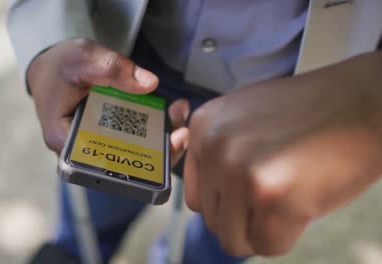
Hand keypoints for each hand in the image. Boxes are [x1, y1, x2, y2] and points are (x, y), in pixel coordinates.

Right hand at [27, 38, 188, 165]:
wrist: (53, 67)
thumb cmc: (60, 66)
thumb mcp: (83, 58)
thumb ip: (112, 68)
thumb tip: (149, 84)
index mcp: (64, 139)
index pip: (100, 162)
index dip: (134, 163)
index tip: (161, 147)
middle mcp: (80, 151)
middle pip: (122, 161)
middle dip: (157, 152)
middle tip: (181, 133)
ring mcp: (96, 145)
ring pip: (132, 152)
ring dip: (160, 139)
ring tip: (180, 116)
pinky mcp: (108, 136)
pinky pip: (133, 139)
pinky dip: (153, 129)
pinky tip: (172, 113)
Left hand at [184, 52, 381, 256]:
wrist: (361, 102)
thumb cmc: (311, 111)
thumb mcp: (245, 116)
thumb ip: (219, 152)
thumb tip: (211, 196)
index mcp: (203, 126)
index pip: (195, 195)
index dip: (225, 204)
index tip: (246, 198)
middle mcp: (214, 147)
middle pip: (213, 219)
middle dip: (244, 218)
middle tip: (274, 196)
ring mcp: (240, 171)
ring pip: (232, 239)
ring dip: (260, 230)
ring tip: (287, 202)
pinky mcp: (273, 196)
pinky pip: (266, 246)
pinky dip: (285, 237)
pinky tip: (301, 207)